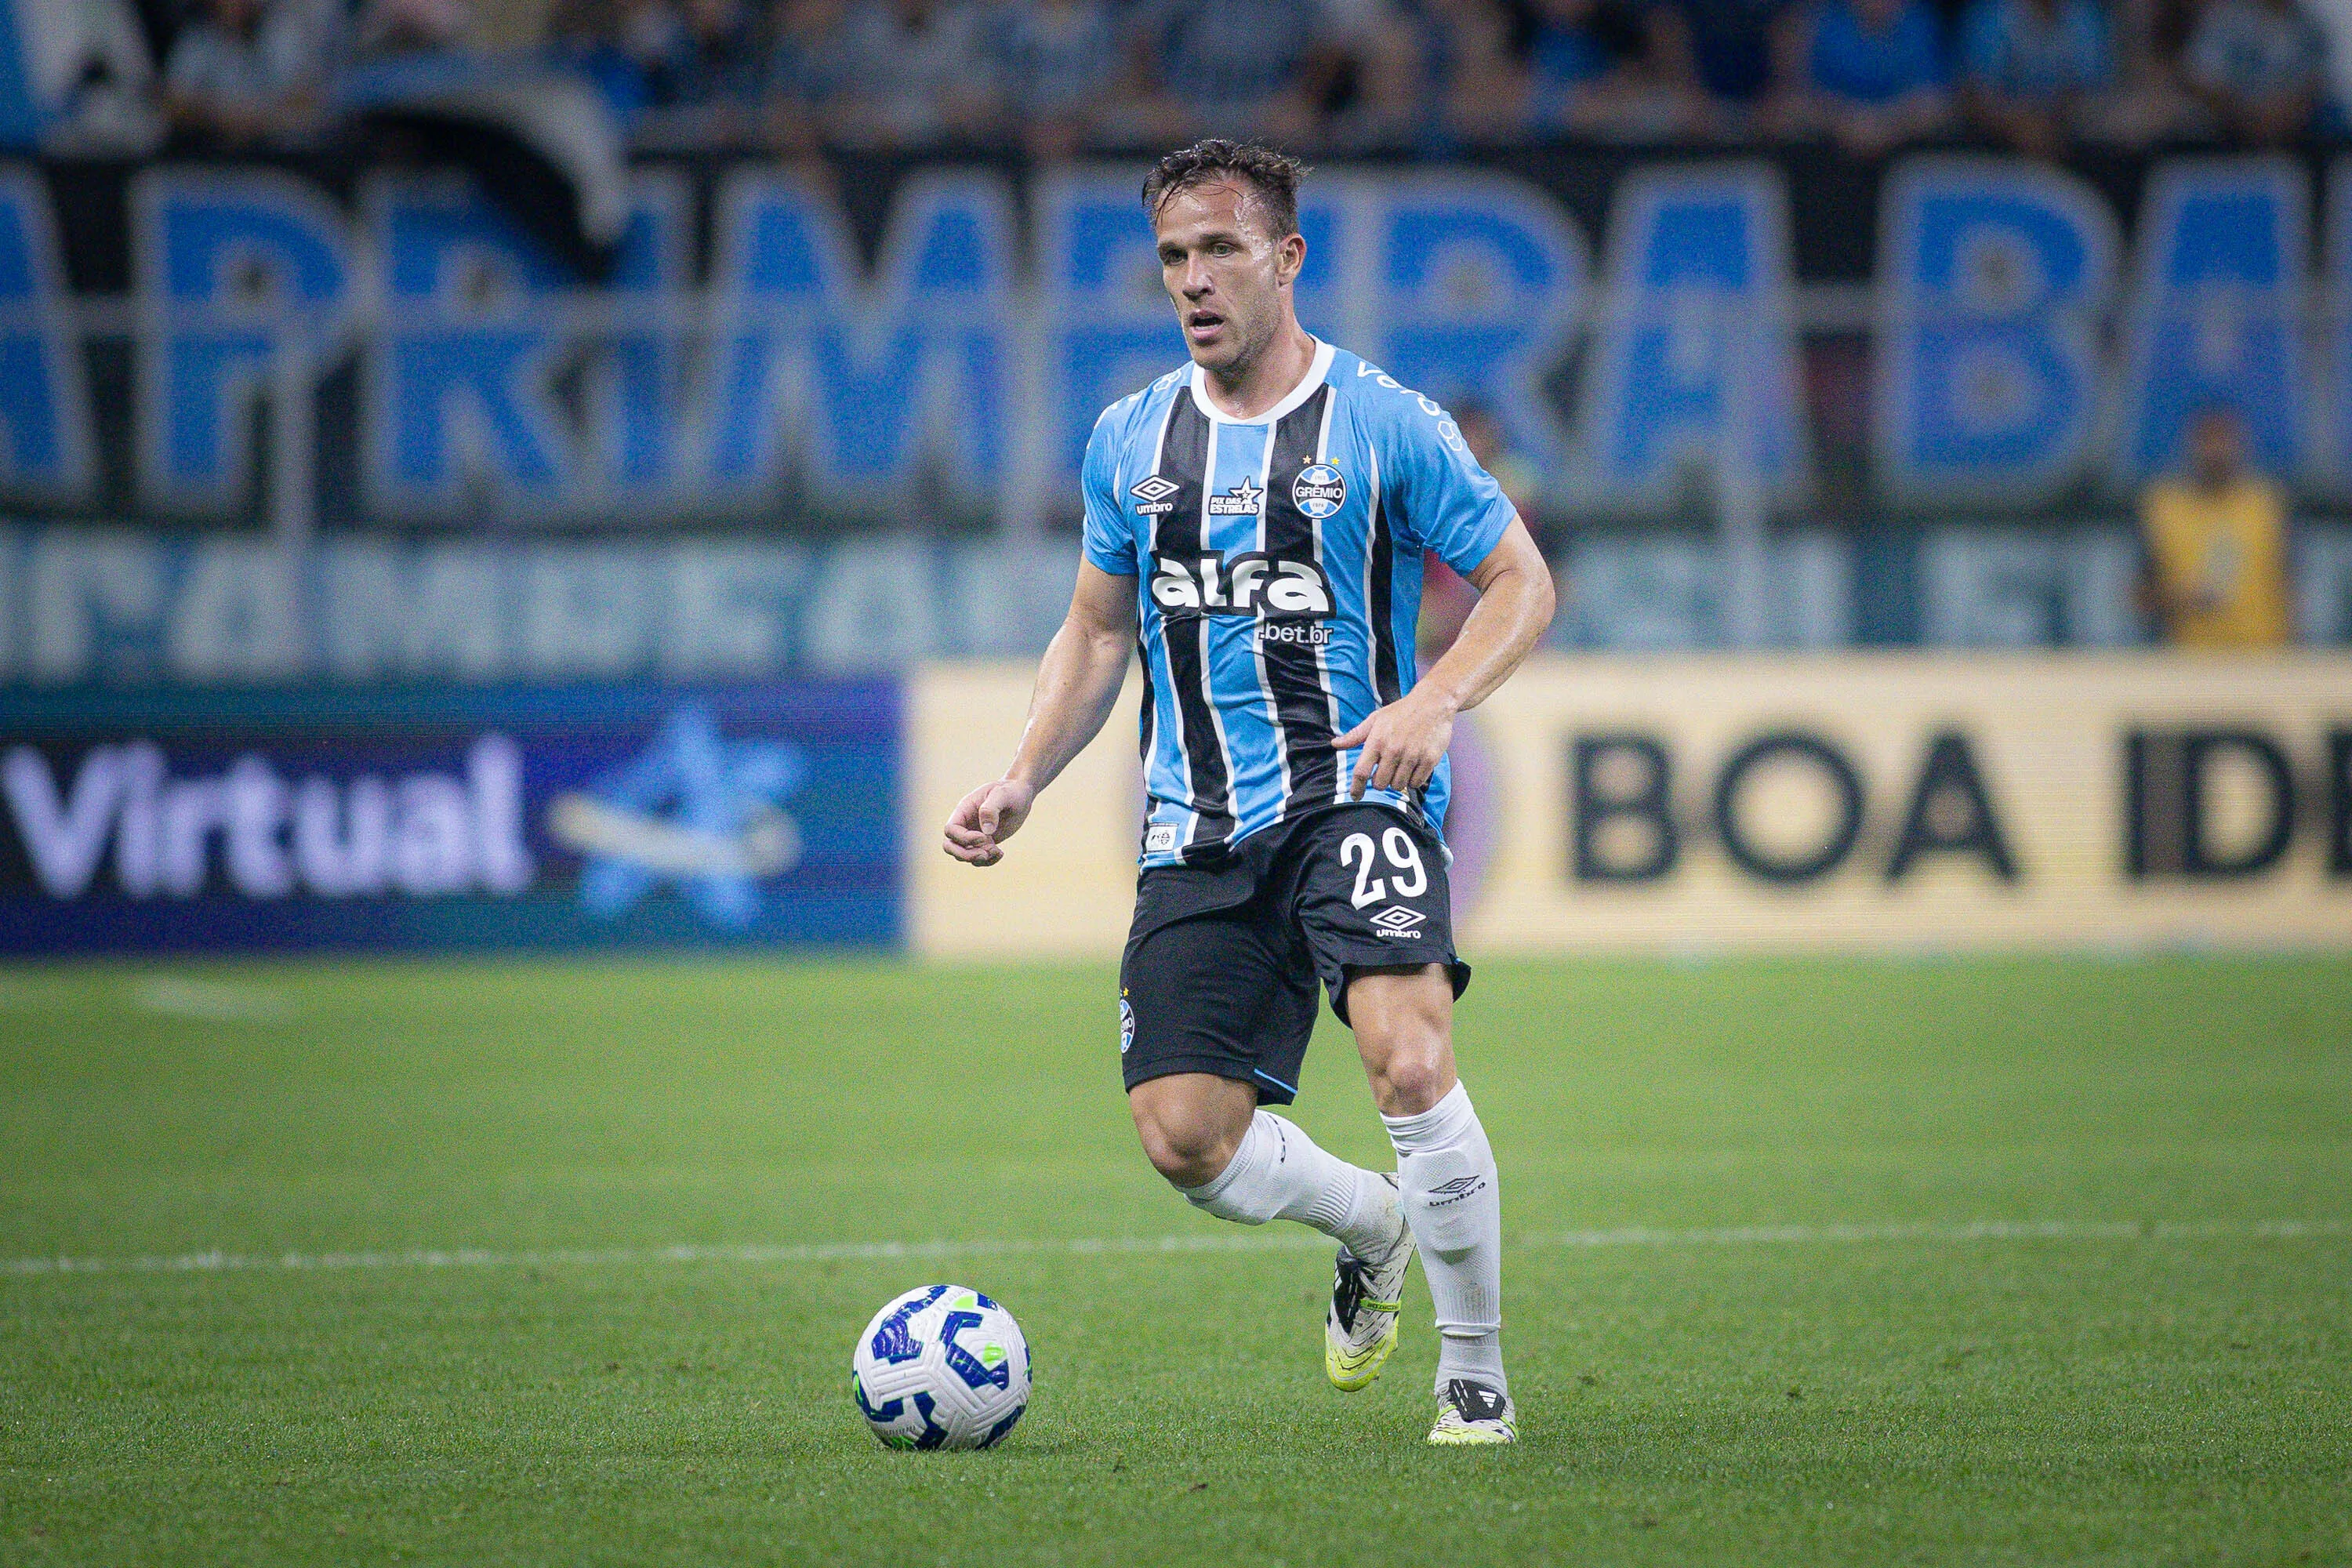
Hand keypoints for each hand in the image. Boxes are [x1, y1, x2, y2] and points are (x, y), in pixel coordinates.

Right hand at [942, 778, 1036, 866]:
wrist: (1019, 795)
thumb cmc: (1009, 791)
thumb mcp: (1001, 794)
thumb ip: (991, 809)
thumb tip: (986, 831)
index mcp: (963, 811)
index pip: (951, 830)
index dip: (964, 838)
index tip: (984, 837)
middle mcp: (965, 824)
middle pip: (949, 846)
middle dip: (965, 854)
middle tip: (985, 854)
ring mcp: (973, 835)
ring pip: (963, 855)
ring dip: (979, 858)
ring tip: (997, 850)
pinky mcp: (984, 843)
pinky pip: (978, 859)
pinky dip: (988, 861)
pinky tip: (1000, 853)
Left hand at [1331, 689, 1456, 800]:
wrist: (1433, 703)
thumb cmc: (1401, 711)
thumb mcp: (1375, 719)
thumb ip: (1355, 735)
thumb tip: (1335, 744)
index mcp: (1377, 741)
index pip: (1361, 772)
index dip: (1356, 788)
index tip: (1355, 796)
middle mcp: (1393, 750)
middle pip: (1380, 784)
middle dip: (1380, 782)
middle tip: (1386, 770)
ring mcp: (1412, 756)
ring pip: (1398, 785)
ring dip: (1398, 781)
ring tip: (1401, 766)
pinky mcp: (1429, 760)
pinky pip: (1416, 783)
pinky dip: (1414, 780)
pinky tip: (1414, 767)